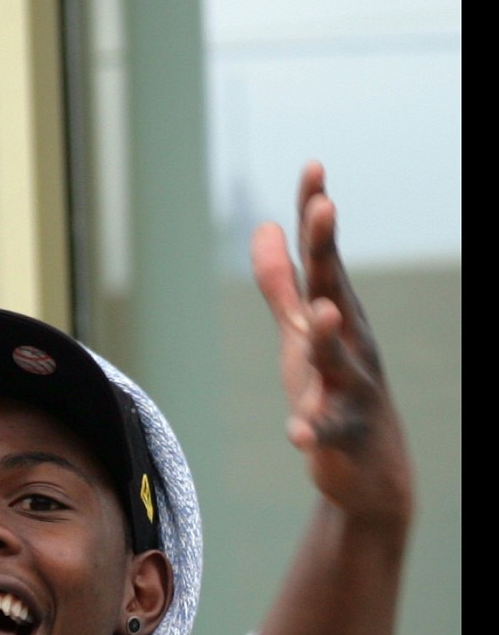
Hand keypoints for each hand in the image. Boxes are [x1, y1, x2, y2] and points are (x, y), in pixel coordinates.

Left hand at [248, 163, 413, 535]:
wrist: (367, 468)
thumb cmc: (329, 387)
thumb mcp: (298, 332)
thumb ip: (281, 284)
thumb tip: (266, 226)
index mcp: (337, 315)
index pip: (324, 258)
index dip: (318, 215)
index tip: (314, 166)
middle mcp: (350, 344)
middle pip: (335, 292)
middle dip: (329, 252)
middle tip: (326, 208)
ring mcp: (348, 389)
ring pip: (338, 360)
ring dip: (330, 337)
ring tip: (321, 313)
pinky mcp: (338, 435)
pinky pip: (324, 431)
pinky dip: (311, 430)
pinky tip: (298, 433)